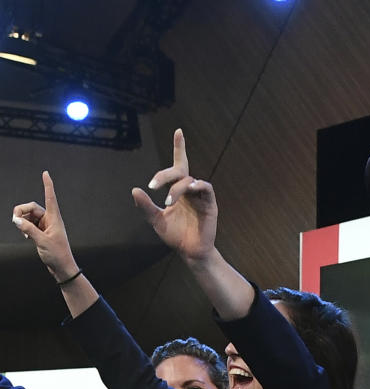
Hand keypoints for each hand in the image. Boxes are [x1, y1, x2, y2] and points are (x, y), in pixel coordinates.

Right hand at [12, 172, 79, 281]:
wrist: (62, 267)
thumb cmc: (57, 254)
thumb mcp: (41, 241)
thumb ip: (28, 229)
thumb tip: (16, 219)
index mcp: (55, 219)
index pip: (50, 198)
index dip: (47, 185)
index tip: (46, 173)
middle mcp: (50, 220)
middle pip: (32, 207)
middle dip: (21, 212)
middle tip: (15, 221)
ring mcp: (46, 226)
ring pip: (29, 216)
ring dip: (22, 221)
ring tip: (23, 233)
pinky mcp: (42, 232)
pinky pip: (29, 224)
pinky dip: (24, 228)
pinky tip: (26, 237)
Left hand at [131, 129, 218, 264]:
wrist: (190, 252)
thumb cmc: (175, 235)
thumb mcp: (155, 220)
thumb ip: (146, 206)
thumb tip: (135, 190)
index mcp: (178, 191)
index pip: (179, 165)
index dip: (179, 148)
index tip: (178, 131)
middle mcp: (190, 190)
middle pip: (180, 171)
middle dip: (165, 174)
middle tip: (153, 185)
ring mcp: (201, 197)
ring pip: (190, 181)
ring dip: (177, 188)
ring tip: (168, 202)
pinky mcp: (210, 204)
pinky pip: (206, 188)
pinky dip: (198, 186)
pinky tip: (189, 190)